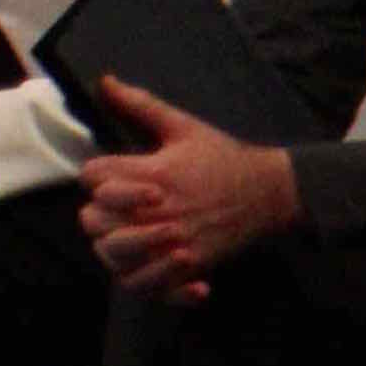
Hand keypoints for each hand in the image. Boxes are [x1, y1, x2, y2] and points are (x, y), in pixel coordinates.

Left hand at [73, 75, 299, 304]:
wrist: (272, 193)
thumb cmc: (223, 158)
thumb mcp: (183, 126)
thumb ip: (141, 105)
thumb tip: (104, 80)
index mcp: (155, 173)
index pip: (94, 177)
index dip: (94, 175)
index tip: (107, 174)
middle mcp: (160, 210)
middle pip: (94, 220)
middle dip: (96, 211)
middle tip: (110, 207)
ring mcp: (174, 242)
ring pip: (113, 254)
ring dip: (109, 243)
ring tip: (120, 232)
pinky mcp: (188, 266)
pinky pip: (144, 284)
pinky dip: (136, 277)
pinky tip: (139, 262)